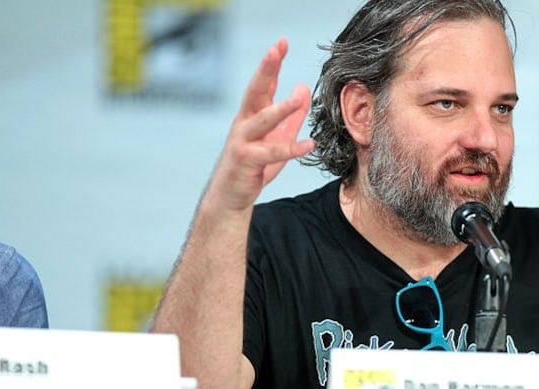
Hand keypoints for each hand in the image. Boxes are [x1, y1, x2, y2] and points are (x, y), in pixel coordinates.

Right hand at [207, 38, 313, 211]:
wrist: (231, 195)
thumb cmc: (254, 164)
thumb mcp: (278, 135)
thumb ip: (292, 114)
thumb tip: (303, 87)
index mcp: (252, 114)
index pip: (263, 83)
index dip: (272, 63)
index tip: (281, 42)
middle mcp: (245, 123)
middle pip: (255, 91)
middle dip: (266, 70)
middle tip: (275, 50)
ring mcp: (243, 141)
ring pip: (262, 121)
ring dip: (280, 109)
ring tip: (296, 99)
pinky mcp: (246, 161)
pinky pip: (271, 154)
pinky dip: (290, 149)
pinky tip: (307, 144)